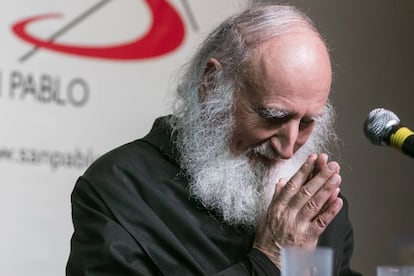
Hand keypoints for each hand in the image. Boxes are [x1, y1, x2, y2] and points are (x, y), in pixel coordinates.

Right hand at [253, 153, 342, 267]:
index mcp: (278, 206)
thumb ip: (276, 197)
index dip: (304, 170)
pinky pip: (321, 222)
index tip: (313, 158)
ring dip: (326, 188)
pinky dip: (330, 210)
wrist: (267, 259)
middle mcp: (287, 213)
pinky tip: (338, 199)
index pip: (292, 184)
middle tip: (331, 164)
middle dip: (319, 175)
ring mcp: (297, 225)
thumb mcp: (267, 214)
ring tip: (336, 176)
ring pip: (314, 203)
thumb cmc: (268, 237)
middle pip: (305, 191)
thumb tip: (280, 182)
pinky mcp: (307, 237)